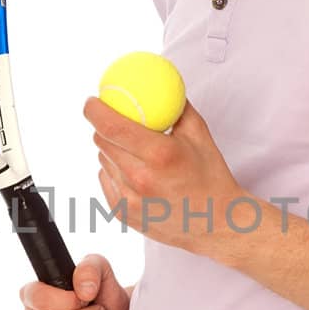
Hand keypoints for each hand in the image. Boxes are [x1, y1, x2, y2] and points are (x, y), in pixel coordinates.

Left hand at [83, 95, 245, 256]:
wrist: (216, 223)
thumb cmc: (210, 178)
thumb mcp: (199, 135)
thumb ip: (177, 107)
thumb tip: (160, 86)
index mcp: (159, 154)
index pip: (112, 126)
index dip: (95, 110)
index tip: (92, 101)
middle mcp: (140, 178)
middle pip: (102, 141)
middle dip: (104, 128)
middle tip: (116, 122)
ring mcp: (129, 199)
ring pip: (103, 160)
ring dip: (113, 151)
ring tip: (137, 154)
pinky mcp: (122, 214)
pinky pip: (106, 180)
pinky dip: (115, 172)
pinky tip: (135, 174)